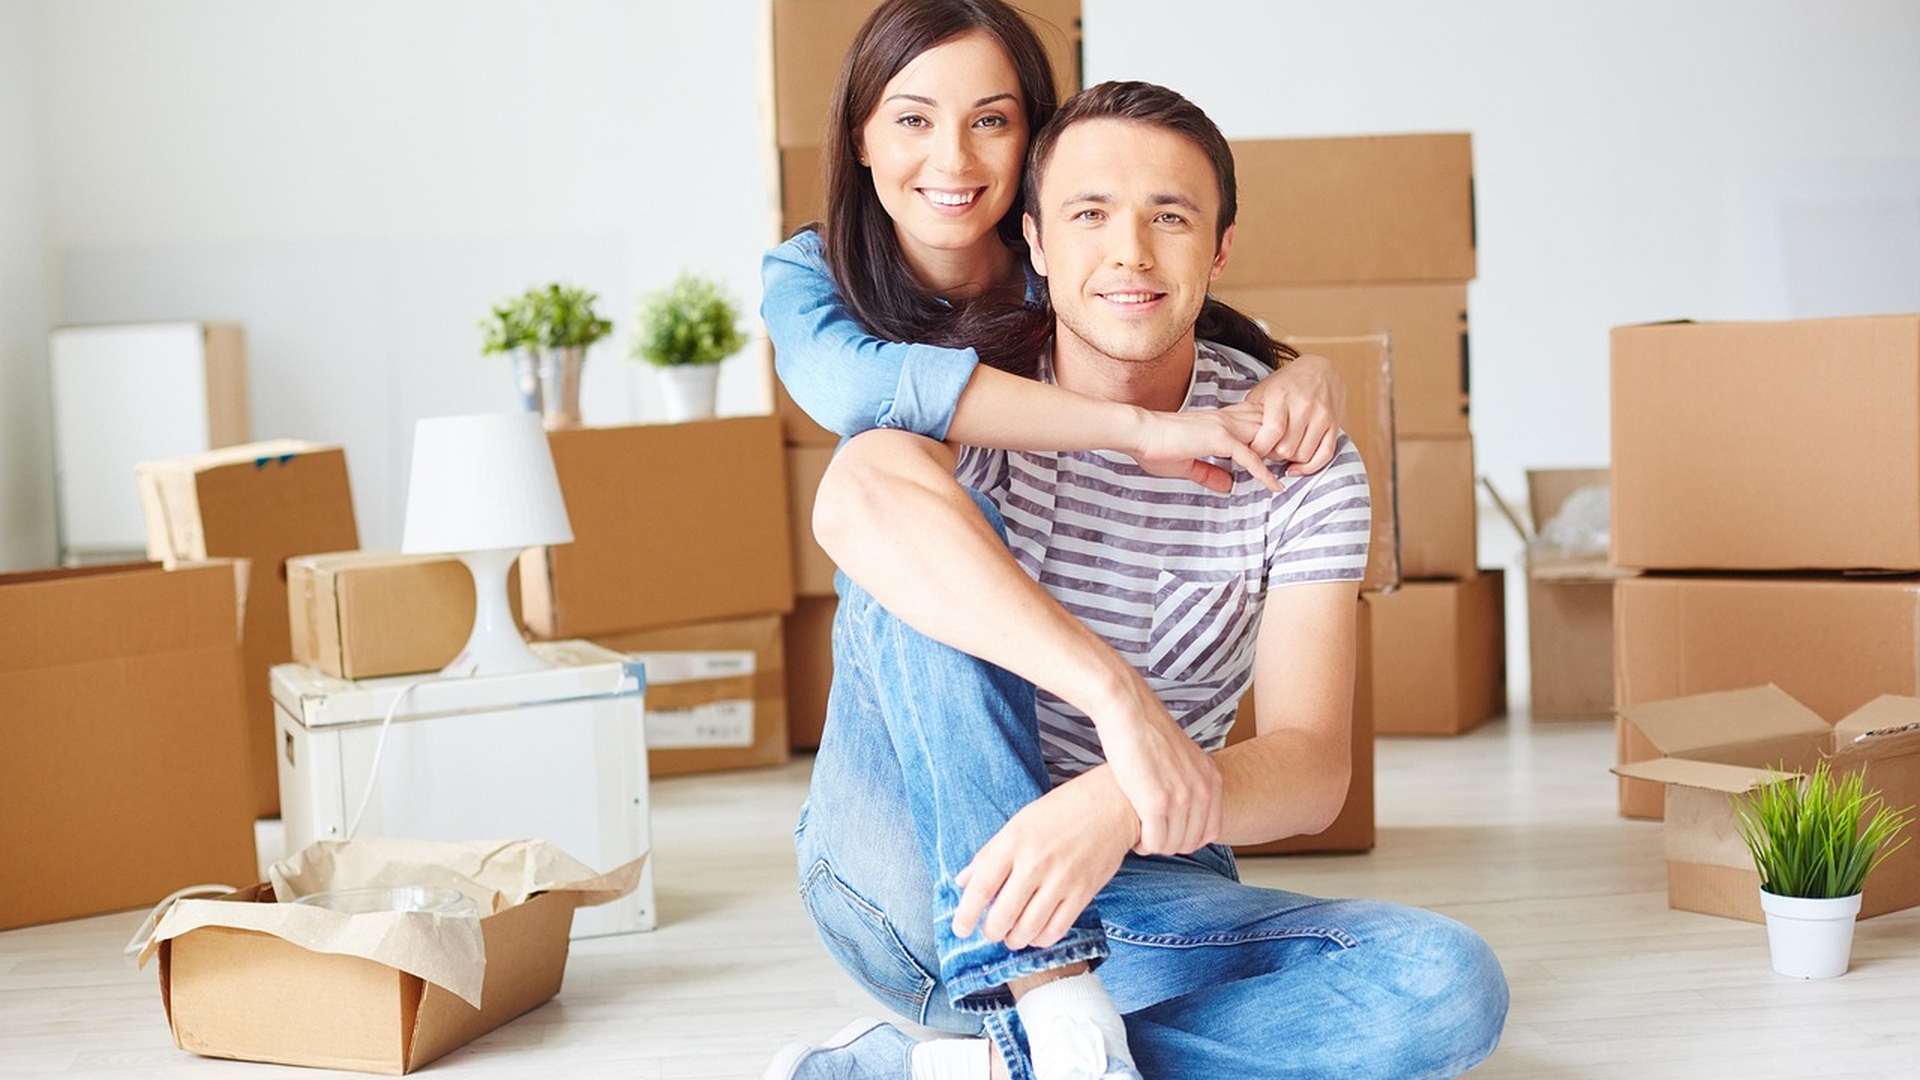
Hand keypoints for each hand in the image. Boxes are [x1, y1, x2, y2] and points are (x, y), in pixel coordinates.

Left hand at [952, 768, 1136, 949]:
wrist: (1111, 804)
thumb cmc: (1060, 811)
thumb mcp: (1018, 823)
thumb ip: (989, 853)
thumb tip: (962, 881)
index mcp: (1014, 842)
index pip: (981, 887)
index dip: (966, 914)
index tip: (960, 928)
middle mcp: (1036, 863)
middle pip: (1003, 915)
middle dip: (991, 932)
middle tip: (989, 932)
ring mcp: (1062, 880)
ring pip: (1028, 929)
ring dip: (1014, 940)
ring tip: (1011, 936)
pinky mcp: (1084, 892)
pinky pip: (1056, 929)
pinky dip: (1041, 939)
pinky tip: (1035, 933)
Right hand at [1090, 672, 1223, 855]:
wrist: (1128, 711)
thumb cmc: (1147, 731)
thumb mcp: (1182, 756)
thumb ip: (1190, 780)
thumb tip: (1185, 806)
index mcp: (1212, 779)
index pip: (1211, 831)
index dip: (1187, 839)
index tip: (1168, 832)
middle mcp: (1202, 790)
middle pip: (1191, 842)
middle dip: (1169, 844)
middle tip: (1150, 835)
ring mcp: (1181, 798)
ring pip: (1172, 845)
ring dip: (1154, 845)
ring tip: (1140, 834)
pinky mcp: (1156, 802)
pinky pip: (1154, 842)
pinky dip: (1142, 844)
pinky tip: (1133, 834)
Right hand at [1127, 402, 1281, 493]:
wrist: (1139, 433)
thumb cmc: (1155, 446)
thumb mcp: (1187, 464)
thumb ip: (1209, 473)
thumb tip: (1228, 486)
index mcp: (1218, 420)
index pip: (1255, 421)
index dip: (1271, 435)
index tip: (1283, 452)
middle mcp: (1226, 419)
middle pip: (1268, 427)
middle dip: (1285, 444)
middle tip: (1299, 464)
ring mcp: (1225, 427)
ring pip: (1265, 439)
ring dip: (1281, 456)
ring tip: (1295, 474)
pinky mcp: (1220, 439)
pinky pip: (1250, 458)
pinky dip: (1264, 473)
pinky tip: (1274, 486)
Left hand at [1244, 352, 1345, 475]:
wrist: (1321, 368)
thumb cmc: (1287, 382)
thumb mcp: (1264, 390)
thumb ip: (1252, 415)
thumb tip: (1241, 440)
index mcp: (1282, 396)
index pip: (1271, 433)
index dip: (1259, 449)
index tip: (1251, 451)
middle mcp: (1304, 406)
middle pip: (1286, 449)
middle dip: (1272, 456)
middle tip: (1266, 451)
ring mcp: (1321, 416)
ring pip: (1303, 454)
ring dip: (1289, 461)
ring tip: (1280, 452)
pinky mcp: (1334, 424)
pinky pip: (1324, 455)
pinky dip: (1309, 467)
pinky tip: (1296, 467)